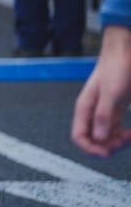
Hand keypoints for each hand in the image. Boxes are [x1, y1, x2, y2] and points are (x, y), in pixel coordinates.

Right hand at [72, 25, 130, 156]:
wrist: (125, 53)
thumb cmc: (115, 68)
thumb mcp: (111, 93)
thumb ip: (103, 115)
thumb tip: (99, 138)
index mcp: (85, 108)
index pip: (79, 136)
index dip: (90, 148)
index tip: (106, 153)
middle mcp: (92, 113)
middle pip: (93, 140)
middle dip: (108, 146)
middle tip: (123, 142)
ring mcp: (104, 112)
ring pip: (106, 137)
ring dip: (118, 142)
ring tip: (130, 137)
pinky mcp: (116, 110)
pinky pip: (116, 130)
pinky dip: (124, 136)